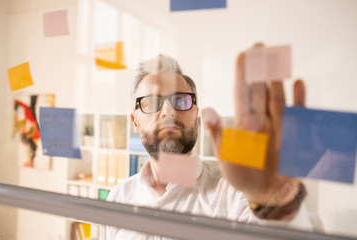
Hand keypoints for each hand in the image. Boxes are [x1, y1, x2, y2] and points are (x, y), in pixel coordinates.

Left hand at [201, 43, 305, 203]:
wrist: (264, 192)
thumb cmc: (242, 174)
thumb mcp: (226, 155)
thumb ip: (218, 132)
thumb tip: (206, 109)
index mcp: (243, 123)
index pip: (242, 93)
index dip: (243, 73)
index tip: (243, 54)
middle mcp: (261, 120)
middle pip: (260, 90)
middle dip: (260, 68)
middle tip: (260, 46)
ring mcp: (278, 125)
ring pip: (277, 97)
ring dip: (277, 78)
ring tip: (276, 59)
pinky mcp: (293, 134)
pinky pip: (297, 114)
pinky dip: (299, 99)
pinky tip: (297, 82)